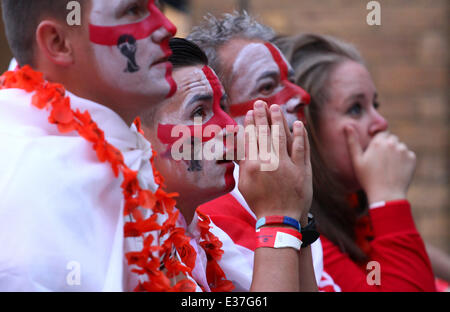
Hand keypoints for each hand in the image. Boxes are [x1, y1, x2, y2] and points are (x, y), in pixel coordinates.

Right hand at [238, 100, 312, 220]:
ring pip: (283, 137)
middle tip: (261, 102)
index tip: (252, 111)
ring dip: (280, 120)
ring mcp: (287, 165)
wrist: (280, 220)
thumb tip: (241, 144)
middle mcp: (269, 163)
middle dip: (263, 115)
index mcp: (253, 166)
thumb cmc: (259, 202)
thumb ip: (243, 162)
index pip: (252, 138)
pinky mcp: (302, 170)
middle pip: (266, 134)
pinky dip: (300, 135)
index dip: (252, 123)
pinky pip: (301, 148)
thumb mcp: (244, 183)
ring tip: (277, 108)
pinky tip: (298, 124)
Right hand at [345, 127, 416, 203]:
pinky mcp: (412, 158)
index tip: (375, 153)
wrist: (386, 194)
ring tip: (389, 167)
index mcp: (378, 142)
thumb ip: (352, 142)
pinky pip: (408, 154)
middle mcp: (392, 143)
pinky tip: (396, 170)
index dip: (378, 142)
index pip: (381, 133)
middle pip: (391, 138)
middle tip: (381, 161)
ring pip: (400, 146)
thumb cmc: (368, 179)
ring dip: (396, 152)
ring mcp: (403, 150)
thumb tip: (347, 126)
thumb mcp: (356, 160)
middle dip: (387, 145)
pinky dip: (404, 160)